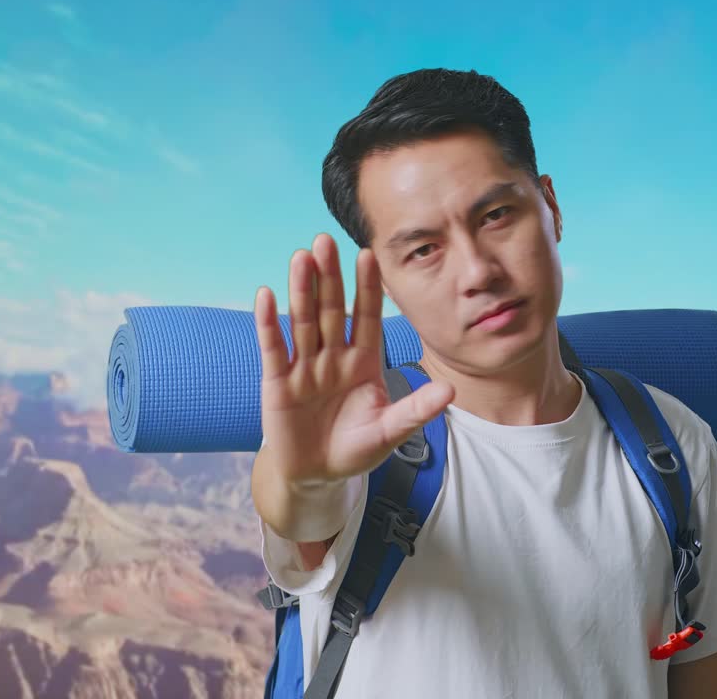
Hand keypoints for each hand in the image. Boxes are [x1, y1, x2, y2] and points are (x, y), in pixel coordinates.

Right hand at [254, 233, 453, 483]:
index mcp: (363, 362)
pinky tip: (266, 295)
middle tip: (325, 241)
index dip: (367, 289)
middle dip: (329, 277)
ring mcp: (304, 367)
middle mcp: (333, 357)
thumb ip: (415, 409)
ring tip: (300, 258)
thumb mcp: (390, 431)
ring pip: (302, 322)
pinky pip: (273, 348)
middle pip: (330, 310)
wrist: (318, 475)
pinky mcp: (277, 382)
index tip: (369, 256)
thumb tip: (449, 391)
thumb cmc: (356, 448)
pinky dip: (269, 323)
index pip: (366, 317)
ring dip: (300, 290)